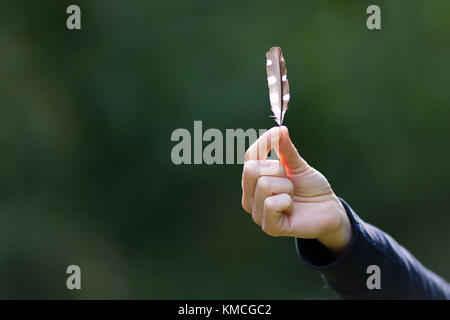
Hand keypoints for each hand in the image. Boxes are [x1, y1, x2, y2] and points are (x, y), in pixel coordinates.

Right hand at [241, 126, 351, 256]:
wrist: (329, 210)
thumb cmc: (310, 188)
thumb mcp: (298, 165)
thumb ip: (285, 149)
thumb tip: (279, 128)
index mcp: (253, 181)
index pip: (249, 156)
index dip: (264, 143)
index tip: (279, 134)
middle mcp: (249, 198)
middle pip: (251, 169)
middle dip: (277, 170)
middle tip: (290, 181)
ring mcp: (257, 214)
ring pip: (264, 185)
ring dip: (286, 188)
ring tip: (292, 196)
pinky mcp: (269, 227)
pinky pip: (271, 204)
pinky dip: (287, 202)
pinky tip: (291, 208)